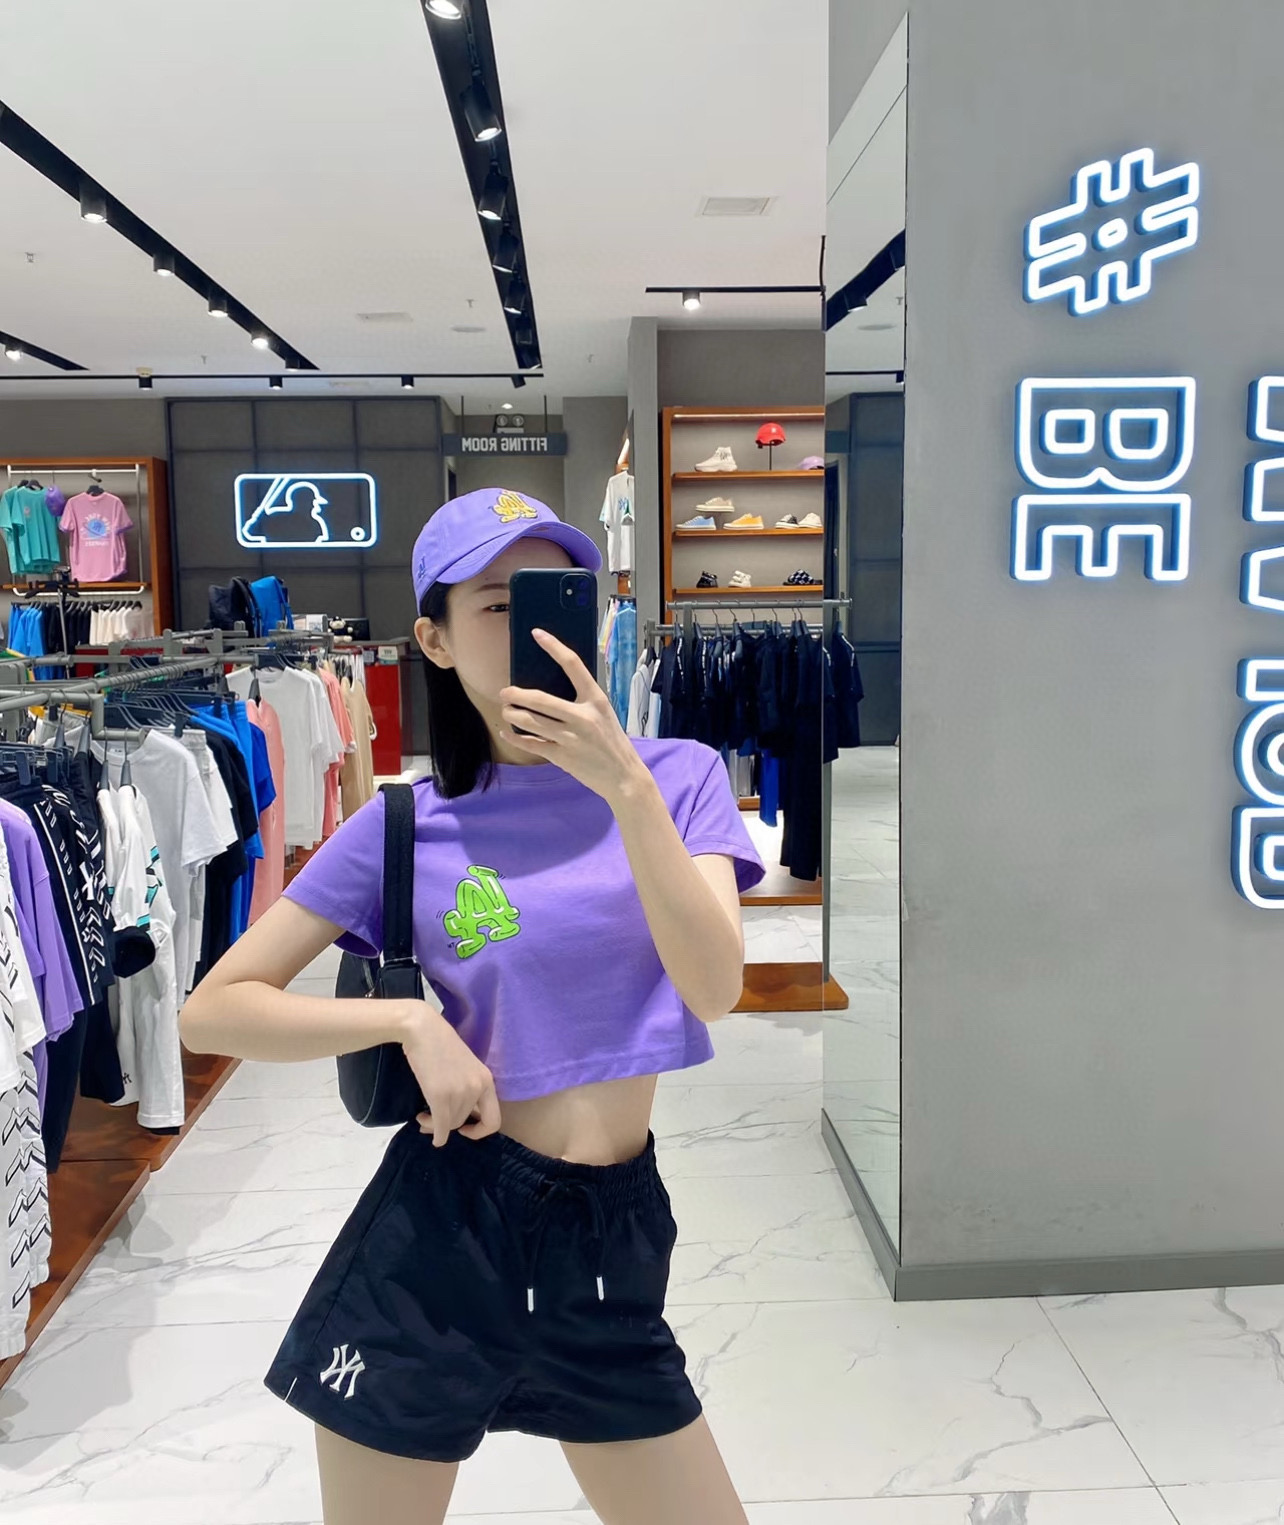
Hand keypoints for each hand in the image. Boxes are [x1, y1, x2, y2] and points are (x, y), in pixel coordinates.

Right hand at [399, 1003, 501, 1147]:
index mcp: (486, 1080)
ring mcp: (460, 1092)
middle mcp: (478, 1088)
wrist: (423, 1029)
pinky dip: (436, 1136)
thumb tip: (460, 1118)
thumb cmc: (440, 1044)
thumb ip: (467, 1088)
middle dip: (448, 1126)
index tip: (464, 1129)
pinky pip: (441, 1126)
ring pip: (450, 1124)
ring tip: (422, 1115)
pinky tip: (430, 1135)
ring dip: (434, 1125)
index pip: (494, 1120)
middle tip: (431, 1121)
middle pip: (464, 1121)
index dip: (479, 1131)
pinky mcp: (441, 1095)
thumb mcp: (464, 1067)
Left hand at [499, 629, 649, 803]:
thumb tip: (552, 689)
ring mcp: (571, 738)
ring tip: (506, 710)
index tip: (537, 634)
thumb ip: (583, 701)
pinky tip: (507, 732)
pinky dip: (516, 737)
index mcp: (596, 700)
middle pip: (540, 699)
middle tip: (505, 692)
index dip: (553, 647)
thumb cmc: (612, 743)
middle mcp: (583, 717)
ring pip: (531, 722)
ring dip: (513, 714)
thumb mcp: (604, 714)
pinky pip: (531, 744)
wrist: (624, 776)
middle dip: (516, 695)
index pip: (573, 665)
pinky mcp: (562, 757)